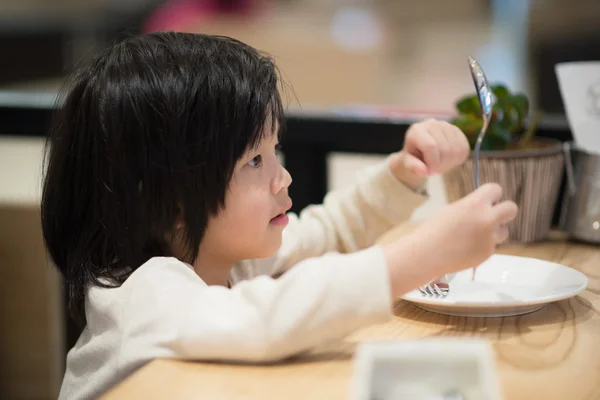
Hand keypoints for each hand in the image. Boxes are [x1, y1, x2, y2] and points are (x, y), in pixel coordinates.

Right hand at [382, 183, 517, 297]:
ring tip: (474, 236)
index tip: (486, 201)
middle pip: (511, 209)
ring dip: (494, 231)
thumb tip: (484, 209)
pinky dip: (482, 246)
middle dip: (503, 211)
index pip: (496, 190)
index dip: (491, 195)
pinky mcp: (487, 253)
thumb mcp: (453, 209)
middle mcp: (487, 219)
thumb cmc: (433, 229)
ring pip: (504, 231)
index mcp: (475, 204)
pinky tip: (465, 249)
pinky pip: (491, 246)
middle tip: (492, 216)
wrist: (426, 254)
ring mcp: (489, 238)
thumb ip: (472, 207)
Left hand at [389, 119, 469, 189]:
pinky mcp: (457, 130)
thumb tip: (423, 171)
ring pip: (456, 149)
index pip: (430, 146)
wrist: (421, 150)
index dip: (433, 163)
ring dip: (450, 163)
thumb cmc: (414, 157)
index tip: (429, 172)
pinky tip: (449, 161)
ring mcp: (446, 125)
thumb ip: (413, 167)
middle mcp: (432, 124)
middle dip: (442, 165)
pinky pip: (464, 148)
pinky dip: (458, 159)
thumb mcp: (409, 164)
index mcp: (416, 131)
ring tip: (441, 165)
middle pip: (445, 149)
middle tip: (435, 170)